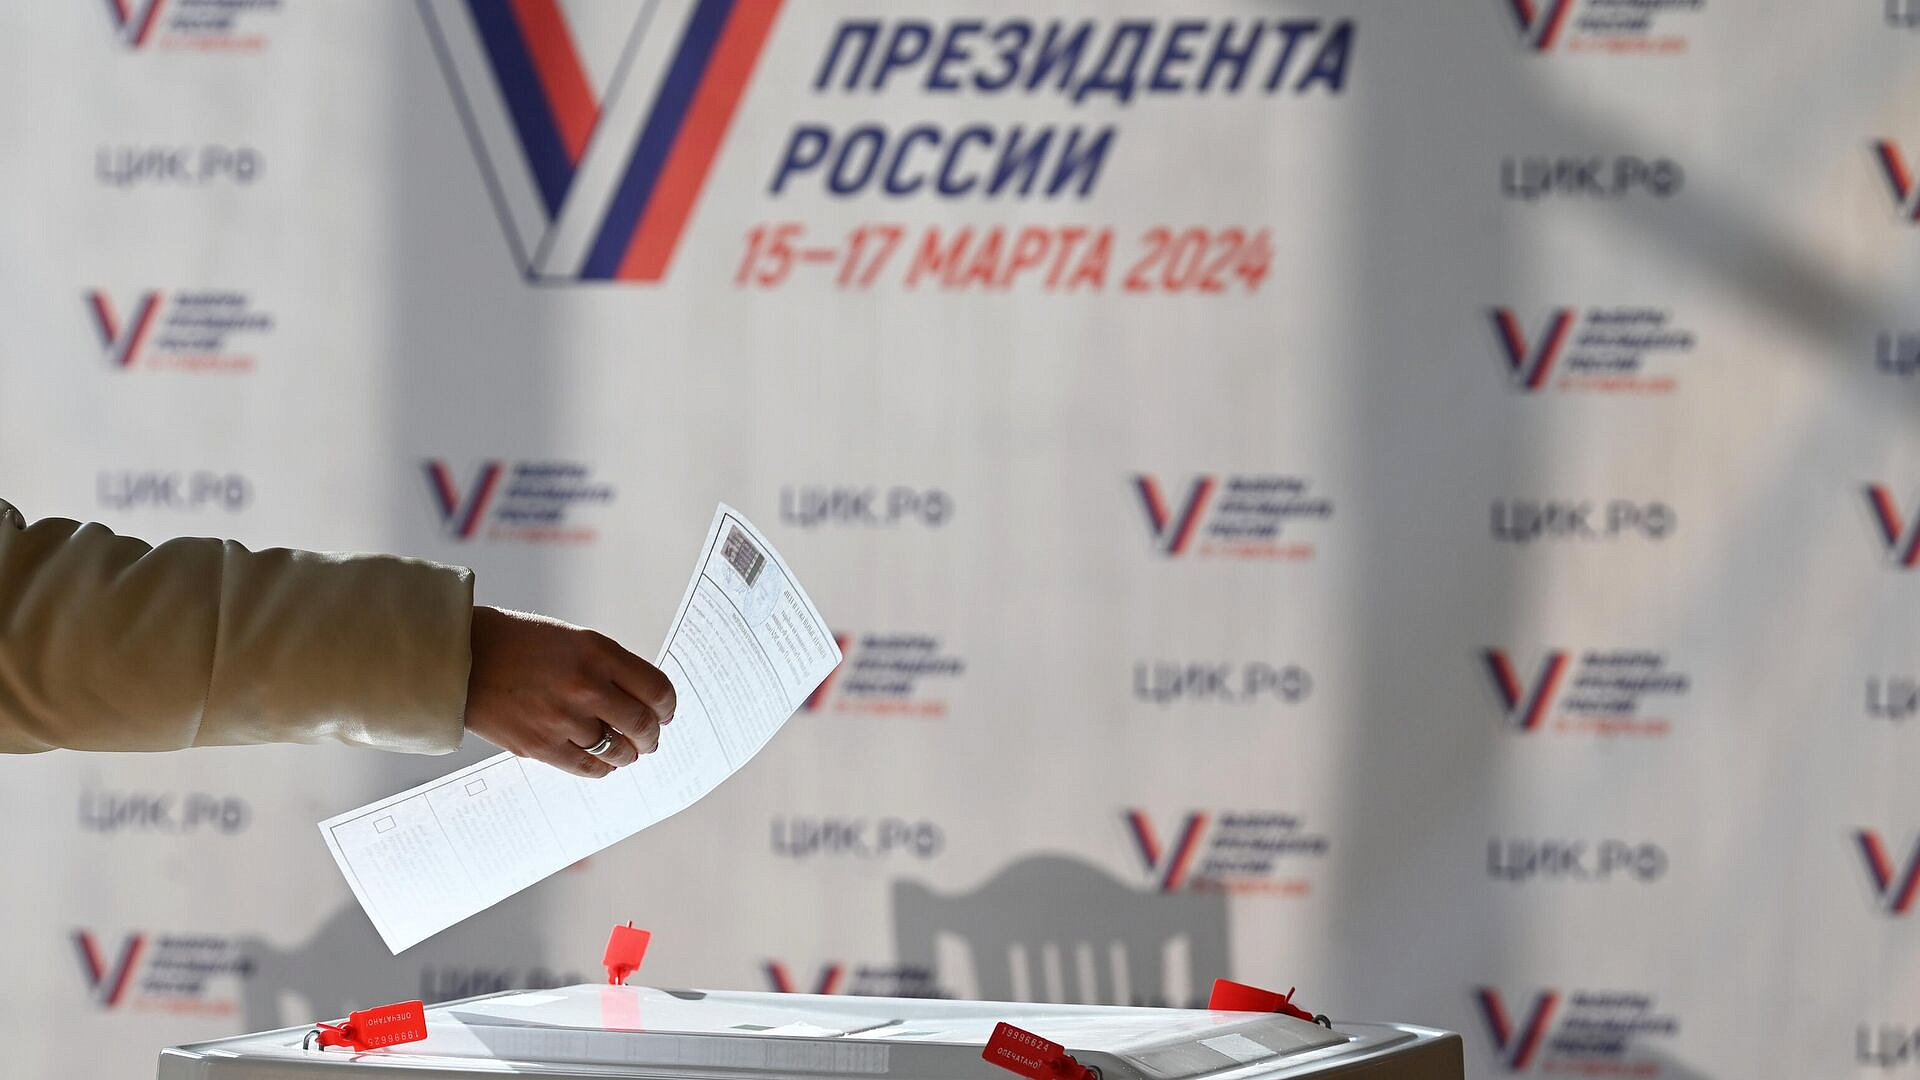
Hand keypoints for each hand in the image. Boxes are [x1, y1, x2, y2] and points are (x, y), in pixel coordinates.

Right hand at [463, 605, 674, 777]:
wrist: (462, 659)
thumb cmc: (518, 645)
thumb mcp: (572, 639)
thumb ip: (609, 667)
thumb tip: (643, 701)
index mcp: (597, 652)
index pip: (656, 690)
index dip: (667, 707)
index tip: (665, 713)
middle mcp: (586, 686)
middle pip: (642, 724)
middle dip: (651, 736)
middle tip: (649, 738)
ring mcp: (563, 719)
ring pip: (618, 751)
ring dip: (628, 754)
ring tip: (625, 751)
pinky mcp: (541, 747)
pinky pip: (588, 768)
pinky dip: (602, 767)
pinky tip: (601, 761)